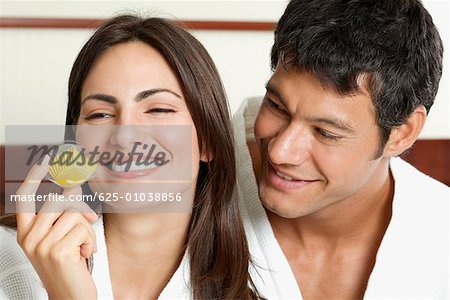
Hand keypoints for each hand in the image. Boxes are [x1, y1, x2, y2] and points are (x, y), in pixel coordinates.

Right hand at [16, 155, 98, 299]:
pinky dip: (91, 240)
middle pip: (57, 201)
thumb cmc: (68, 267)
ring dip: (87, 229)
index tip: (44, 162)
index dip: (34, 178)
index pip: (24, 199)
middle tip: (89, 221)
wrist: (70, 296)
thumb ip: (63, 216)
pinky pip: (83, 229)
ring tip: (83, 245)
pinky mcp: (59, 252)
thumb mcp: (61, 239)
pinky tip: (84, 254)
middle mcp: (31, 238)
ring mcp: (43, 245)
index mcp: (27, 234)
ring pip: (74, 214)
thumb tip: (74, 190)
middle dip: (78, 208)